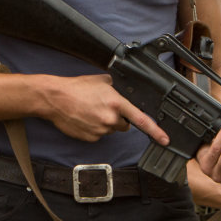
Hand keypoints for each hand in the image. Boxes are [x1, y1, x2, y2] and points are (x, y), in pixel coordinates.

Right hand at [41, 74, 169, 144]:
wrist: (56, 98)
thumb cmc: (76, 88)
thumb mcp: (102, 81)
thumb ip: (117, 88)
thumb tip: (123, 91)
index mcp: (116, 103)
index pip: (141, 120)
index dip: (156, 131)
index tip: (165, 139)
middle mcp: (110, 119)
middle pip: (125, 124)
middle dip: (119, 118)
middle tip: (104, 107)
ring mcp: (100, 130)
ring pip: (110, 130)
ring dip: (105, 123)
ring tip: (91, 111)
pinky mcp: (90, 138)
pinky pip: (99, 135)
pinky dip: (94, 128)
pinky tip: (85, 118)